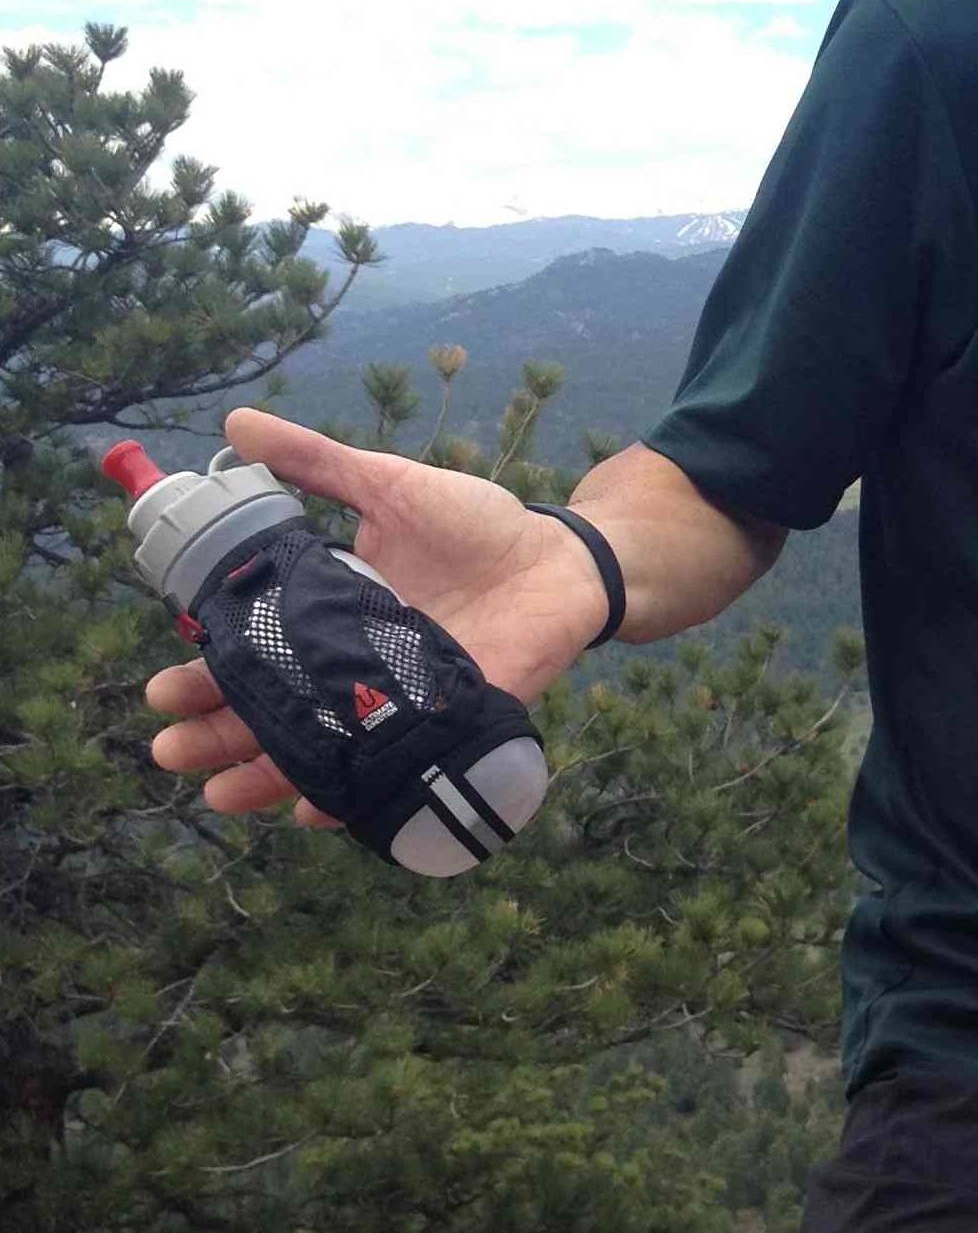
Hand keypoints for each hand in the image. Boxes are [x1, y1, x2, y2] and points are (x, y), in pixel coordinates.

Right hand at [142, 406, 612, 830]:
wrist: (561, 559)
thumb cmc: (477, 524)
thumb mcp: (389, 485)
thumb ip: (317, 463)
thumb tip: (237, 425)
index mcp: (331, 616)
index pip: (253, 655)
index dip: (205, 675)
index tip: (161, 692)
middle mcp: (355, 668)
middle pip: (274, 712)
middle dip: (218, 738)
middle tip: (172, 749)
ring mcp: (398, 701)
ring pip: (321, 748)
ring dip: (267, 775)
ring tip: (219, 793)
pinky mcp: (446, 723)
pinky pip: (393, 766)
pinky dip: (357, 792)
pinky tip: (318, 806)